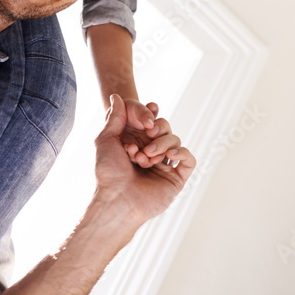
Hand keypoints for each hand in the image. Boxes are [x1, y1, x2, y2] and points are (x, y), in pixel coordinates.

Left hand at [95, 95, 194, 225]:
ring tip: (148, 155)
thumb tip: (115, 96)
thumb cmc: (108, 172)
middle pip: (165, 130)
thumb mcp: (106, 139)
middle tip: (148, 134)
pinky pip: (189, 159)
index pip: (151, 123)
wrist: (116, 198)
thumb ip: (114, 117)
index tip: (150, 107)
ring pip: (175, 141)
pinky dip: (182, 152)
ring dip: (162, 143)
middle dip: (156, 129)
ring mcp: (164, 167)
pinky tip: (169, 154)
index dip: (152, 115)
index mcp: (137, 145)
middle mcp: (152, 155)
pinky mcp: (176, 179)